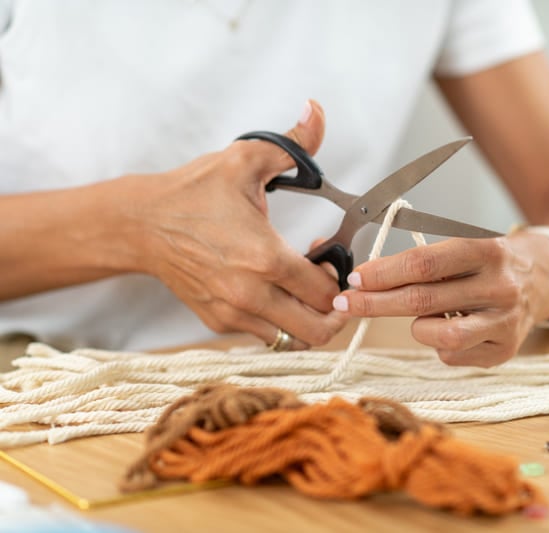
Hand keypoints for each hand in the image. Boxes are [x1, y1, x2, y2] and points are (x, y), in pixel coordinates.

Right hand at [120, 100, 346, 349]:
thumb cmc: (193, 193)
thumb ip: (293, 142)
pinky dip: (280, 322)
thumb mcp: (245, 159)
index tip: (330, 256)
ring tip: (302, 289)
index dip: (341, 277)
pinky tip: (274, 290)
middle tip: (330, 284)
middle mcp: (251, 294)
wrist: (141, 224)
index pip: (327, 293)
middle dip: (336, 310)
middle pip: (318, 330)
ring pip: (292, 341)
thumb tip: (316, 111)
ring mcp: (233, 314)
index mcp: (265, 258)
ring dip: (308, 319)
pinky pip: (265, 337)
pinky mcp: (218, 322)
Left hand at [332, 232, 548, 365]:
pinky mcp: (504, 350)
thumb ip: (427, 263)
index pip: (426, 262)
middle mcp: (500, 287)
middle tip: (347, 303)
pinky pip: (451, 355)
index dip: (385, 272)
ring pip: (437, 335)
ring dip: (417, 327)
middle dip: (376, 303)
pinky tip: (453, 328)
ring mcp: (505, 323)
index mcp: (488, 251)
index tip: (357, 278)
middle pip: (423, 300)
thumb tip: (368, 281)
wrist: (544, 279)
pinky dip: (439, 344)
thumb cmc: (490, 263)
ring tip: (426, 317)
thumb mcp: (467, 247)